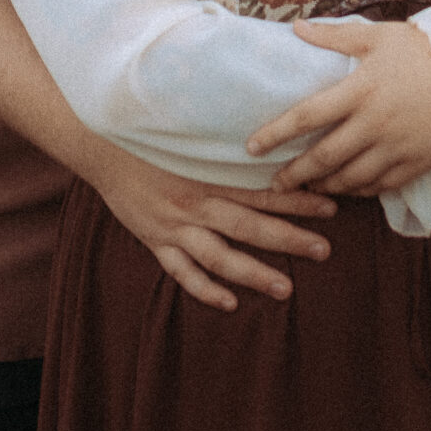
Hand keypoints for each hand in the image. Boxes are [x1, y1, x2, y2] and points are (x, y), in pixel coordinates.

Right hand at [88, 146, 336, 312]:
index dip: (297, 199)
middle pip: (249, 226)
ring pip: (220, 256)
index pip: (261, 190)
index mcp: (208, 172)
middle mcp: (195, 202)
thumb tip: (268, 135)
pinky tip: (229, 303)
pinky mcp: (154, 240)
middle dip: (289, 239)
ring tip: (286, 289)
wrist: (99, 141)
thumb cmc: (150, 129)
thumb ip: (226, 138)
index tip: (330, 205)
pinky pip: (181, 272)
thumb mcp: (192, 127)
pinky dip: (204, 289)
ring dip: (254, 273)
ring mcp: (173, 226)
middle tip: (324, 250)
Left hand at [247, 17, 430, 197]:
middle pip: (323, 157)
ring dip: (325, 186)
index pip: (306, 116)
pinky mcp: (417, 164)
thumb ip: (336, 36)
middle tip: (275, 185)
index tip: (251, 147)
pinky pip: (380, 186)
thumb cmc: (429, 51)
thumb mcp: (381, 36)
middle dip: (294, 174)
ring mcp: (396, 148)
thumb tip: (296, 28)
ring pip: (350, 178)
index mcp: (360, 89)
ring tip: (309, 186)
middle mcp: (374, 123)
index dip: (275, 134)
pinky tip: (348, 188)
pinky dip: (359, 191)